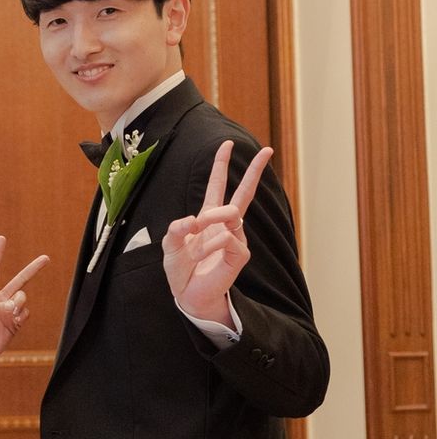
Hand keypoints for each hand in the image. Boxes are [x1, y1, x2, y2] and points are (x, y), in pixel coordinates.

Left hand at [0, 237, 49, 367]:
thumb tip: (13, 306)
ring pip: (23, 299)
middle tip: (46, 258)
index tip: (2, 238)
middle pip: (19, 280)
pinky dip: (21, 316)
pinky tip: (13, 322)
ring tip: (11, 312)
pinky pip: (25, 314)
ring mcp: (8, 311)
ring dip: (20, 303)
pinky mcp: (15, 323)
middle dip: (33, 269)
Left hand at [162, 140, 272, 324]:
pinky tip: (206, 256)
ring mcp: (235, 238)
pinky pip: (226, 237)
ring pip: (227, 216)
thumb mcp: (170, 244)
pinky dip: (211, 245)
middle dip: (253, 171)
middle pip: (242, 193)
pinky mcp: (240, 253)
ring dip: (207, 227)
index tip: (227, 144)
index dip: (220, 166)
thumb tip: (196, 219)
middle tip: (267, 151)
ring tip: (196, 250)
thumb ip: (177, 227)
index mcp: (207, 217)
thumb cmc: (181, 268)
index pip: (217, 187)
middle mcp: (225, 225)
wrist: (187, 294)